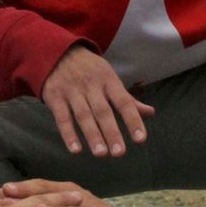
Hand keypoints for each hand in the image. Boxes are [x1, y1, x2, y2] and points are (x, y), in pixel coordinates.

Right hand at [39, 46, 154, 156]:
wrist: (57, 52)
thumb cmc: (90, 70)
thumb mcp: (109, 78)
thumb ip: (128, 99)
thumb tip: (150, 113)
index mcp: (108, 80)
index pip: (124, 102)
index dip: (133, 120)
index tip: (140, 139)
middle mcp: (91, 85)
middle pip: (103, 111)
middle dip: (111, 132)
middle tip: (120, 153)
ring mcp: (72, 91)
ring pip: (83, 115)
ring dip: (92, 135)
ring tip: (101, 154)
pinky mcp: (55, 97)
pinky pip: (62, 117)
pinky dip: (68, 134)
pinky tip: (75, 150)